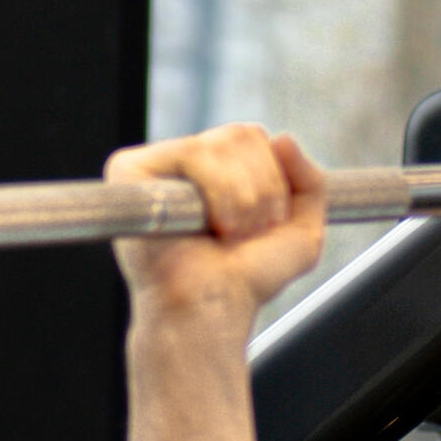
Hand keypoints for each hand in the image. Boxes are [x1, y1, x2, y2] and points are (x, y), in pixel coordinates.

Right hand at [108, 125, 327, 329]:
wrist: (214, 306)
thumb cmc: (249, 276)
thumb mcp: (303, 228)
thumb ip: (310, 180)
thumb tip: (282, 137)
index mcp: (217, 169)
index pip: (254, 138)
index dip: (275, 180)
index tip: (267, 224)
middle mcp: (185, 163)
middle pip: (243, 134)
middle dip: (263, 189)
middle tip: (247, 231)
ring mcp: (156, 166)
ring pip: (222, 143)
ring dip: (243, 197)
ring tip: (229, 232)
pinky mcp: (129, 171)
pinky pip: (194, 152)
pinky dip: (219, 190)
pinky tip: (212, 224)